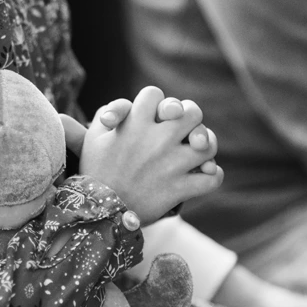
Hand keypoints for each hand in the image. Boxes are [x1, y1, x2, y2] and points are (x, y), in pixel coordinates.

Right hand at [79, 86, 223, 224]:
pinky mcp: (179, 188)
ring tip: (198, 151)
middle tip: (185, 129)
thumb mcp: (94, 137)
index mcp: (135, 123)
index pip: (155, 94)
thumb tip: (127, 105)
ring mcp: (171, 164)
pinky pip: (212, 178)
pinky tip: (204, 174)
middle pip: (193, 113)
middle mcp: (158, 139)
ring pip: (207, 144)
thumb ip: (111, 112)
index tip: (152, 115)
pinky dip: (212, 176)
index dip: (155, 102)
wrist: (99, 212)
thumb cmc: (95, 171)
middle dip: (191, 117)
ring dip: (206, 146)